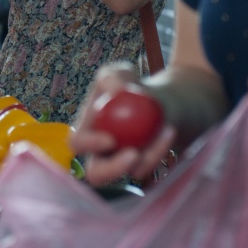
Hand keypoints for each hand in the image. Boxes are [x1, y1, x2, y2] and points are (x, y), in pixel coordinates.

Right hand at [70, 63, 175, 185]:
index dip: (89, 144)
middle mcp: (99, 153)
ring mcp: (121, 163)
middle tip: (133, 154)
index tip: (110, 139)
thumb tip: (115, 91)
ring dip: (150, 154)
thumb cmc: (133, 86)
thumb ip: (112, 76)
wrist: (162, 100)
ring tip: (165, 130)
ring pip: (131, 172)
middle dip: (112, 169)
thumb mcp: (121, 73)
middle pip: (95, 174)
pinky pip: (150, 167)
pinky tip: (169, 130)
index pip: (78, 143)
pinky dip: (162, 148)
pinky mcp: (142, 168)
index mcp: (86, 130)